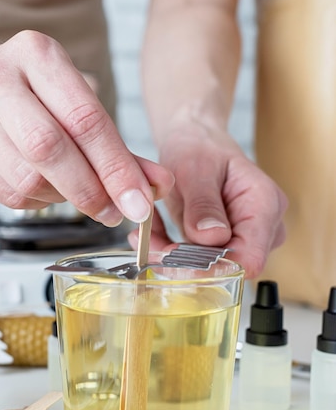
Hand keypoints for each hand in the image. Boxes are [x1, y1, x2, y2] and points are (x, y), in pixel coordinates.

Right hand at [0, 30, 173, 224]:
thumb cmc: (32, 97)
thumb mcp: (76, 104)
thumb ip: (117, 146)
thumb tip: (156, 185)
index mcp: (36, 53)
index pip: (85, 118)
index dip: (117, 167)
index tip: (140, 201)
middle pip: (50, 149)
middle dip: (91, 190)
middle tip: (113, 212)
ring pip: (28, 178)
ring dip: (63, 198)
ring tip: (74, 191)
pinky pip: (8, 195)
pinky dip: (38, 203)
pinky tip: (45, 189)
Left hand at [128, 123, 286, 278]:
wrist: (196, 142)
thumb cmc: (199, 147)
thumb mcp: (195, 169)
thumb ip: (203, 204)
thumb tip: (211, 238)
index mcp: (264, 205)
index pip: (248, 258)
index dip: (211, 267)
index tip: (172, 256)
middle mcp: (264, 228)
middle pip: (228, 266)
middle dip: (185, 260)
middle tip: (146, 242)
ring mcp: (248, 239)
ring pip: (210, 268)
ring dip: (173, 255)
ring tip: (146, 233)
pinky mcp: (228, 246)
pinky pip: (200, 262)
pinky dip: (173, 251)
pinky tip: (154, 233)